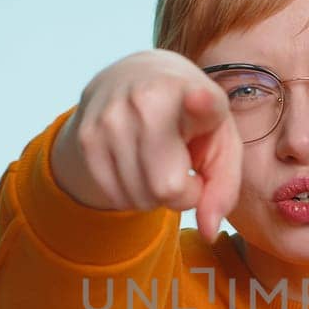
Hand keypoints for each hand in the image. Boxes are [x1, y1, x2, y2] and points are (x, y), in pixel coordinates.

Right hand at [49, 49, 242, 243]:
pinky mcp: (84, 138)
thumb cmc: (191, 118)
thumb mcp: (221, 143)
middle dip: (182, 192)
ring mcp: (109, 118)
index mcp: (190, 92)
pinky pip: (116, 197)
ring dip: (155, 195)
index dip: (202, 104)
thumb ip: (223, 188)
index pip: (200, 104)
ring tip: (158, 160)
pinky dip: (132, 194)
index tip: (200, 97)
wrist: (133, 77)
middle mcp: (145, 99)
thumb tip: (208, 232)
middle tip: (181, 163)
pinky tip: (137, 166)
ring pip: (140, 198)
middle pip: (167, 188)